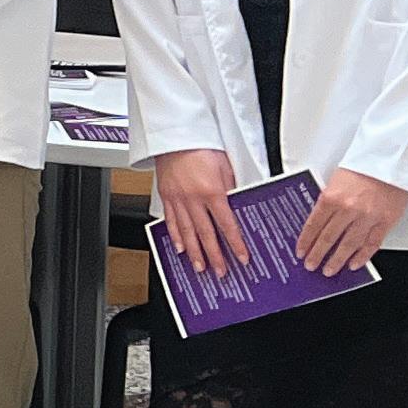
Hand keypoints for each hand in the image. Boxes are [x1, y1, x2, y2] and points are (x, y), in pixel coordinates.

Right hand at [150, 149, 245, 277]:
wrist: (175, 135)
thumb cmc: (201, 146)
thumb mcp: (225, 167)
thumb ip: (230, 189)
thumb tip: (237, 207)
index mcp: (212, 191)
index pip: (226, 224)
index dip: (235, 244)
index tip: (241, 258)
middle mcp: (193, 198)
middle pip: (205, 233)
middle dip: (214, 255)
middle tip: (221, 272)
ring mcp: (177, 199)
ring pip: (186, 231)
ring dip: (194, 252)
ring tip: (200, 267)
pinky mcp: (166, 196)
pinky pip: (170, 220)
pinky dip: (175, 236)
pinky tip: (180, 248)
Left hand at [296, 167, 407, 276]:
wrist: (393, 160)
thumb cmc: (364, 166)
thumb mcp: (336, 180)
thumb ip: (328, 200)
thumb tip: (319, 221)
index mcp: (332, 197)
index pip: (313, 225)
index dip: (306, 241)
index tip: (300, 251)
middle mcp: (349, 209)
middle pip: (329, 238)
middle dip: (318, 254)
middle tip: (311, 265)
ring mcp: (368, 217)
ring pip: (349, 244)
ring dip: (337, 260)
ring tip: (329, 270)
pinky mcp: (386, 221)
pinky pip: (372, 243)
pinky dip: (362, 256)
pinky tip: (354, 264)